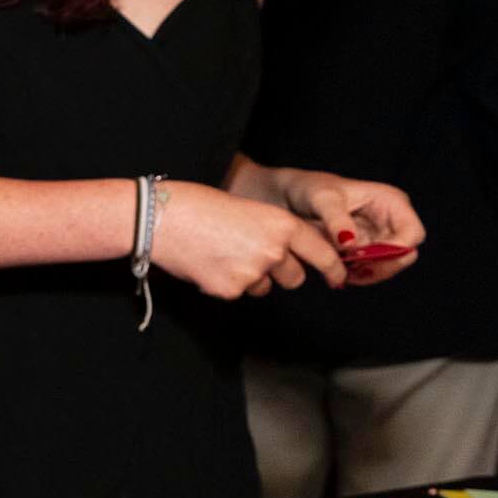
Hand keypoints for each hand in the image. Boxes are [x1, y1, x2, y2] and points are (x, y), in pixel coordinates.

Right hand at [150, 181, 345, 298]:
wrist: (159, 217)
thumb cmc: (197, 204)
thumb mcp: (247, 209)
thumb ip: (270, 232)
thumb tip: (281, 256)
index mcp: (280, 224)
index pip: (321, 252)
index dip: (333, 268)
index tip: (339, 278)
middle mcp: (272, 250)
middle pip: (294, 277)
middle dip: (282, 273)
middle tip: (254, 258)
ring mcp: (251, 273)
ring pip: (263, 287)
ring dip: (251, 278)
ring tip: (221, 254)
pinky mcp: (229, 290)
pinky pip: (236, 292)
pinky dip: (224, 282)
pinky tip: (206, 263)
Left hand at [277, 169, 423, 284]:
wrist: (292, 197)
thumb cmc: (308, 189)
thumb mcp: (320, 198)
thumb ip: (336, 219)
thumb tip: (350, 243)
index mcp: (391, 201)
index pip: (412, 234)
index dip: (395, 250)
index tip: (364, 258)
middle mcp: (392, 220)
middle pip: (405, 255)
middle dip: (381, 266)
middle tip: (351, 270)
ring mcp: (380, 237)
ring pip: (389, 267)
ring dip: (368, 274)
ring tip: (341, 271)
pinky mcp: (366, 251)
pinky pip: (371, 271)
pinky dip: (357, 275)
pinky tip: (338, 273)